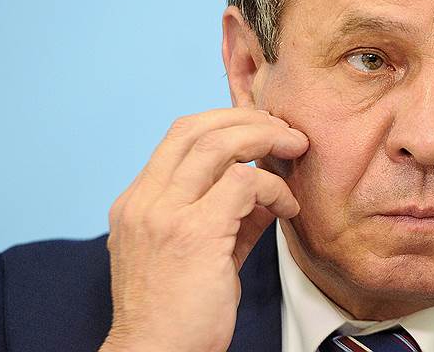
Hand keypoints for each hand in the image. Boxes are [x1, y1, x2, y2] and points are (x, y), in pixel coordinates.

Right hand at [99, 109, 307, 351]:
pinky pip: (244, 184)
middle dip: (249, 118)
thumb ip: (223, 216)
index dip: (225, 121)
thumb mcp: (194, 253)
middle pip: (197, 126)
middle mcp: (144, 200)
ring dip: (266, 138)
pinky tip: (288, 206)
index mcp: (138, 202)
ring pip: (220, 143)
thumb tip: (263, 187)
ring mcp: (165, 214)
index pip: (180, 135)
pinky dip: (273, 188)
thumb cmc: (177, 315)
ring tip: (296, 149)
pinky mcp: (193, 233)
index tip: (260, 129)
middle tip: (285, 131)